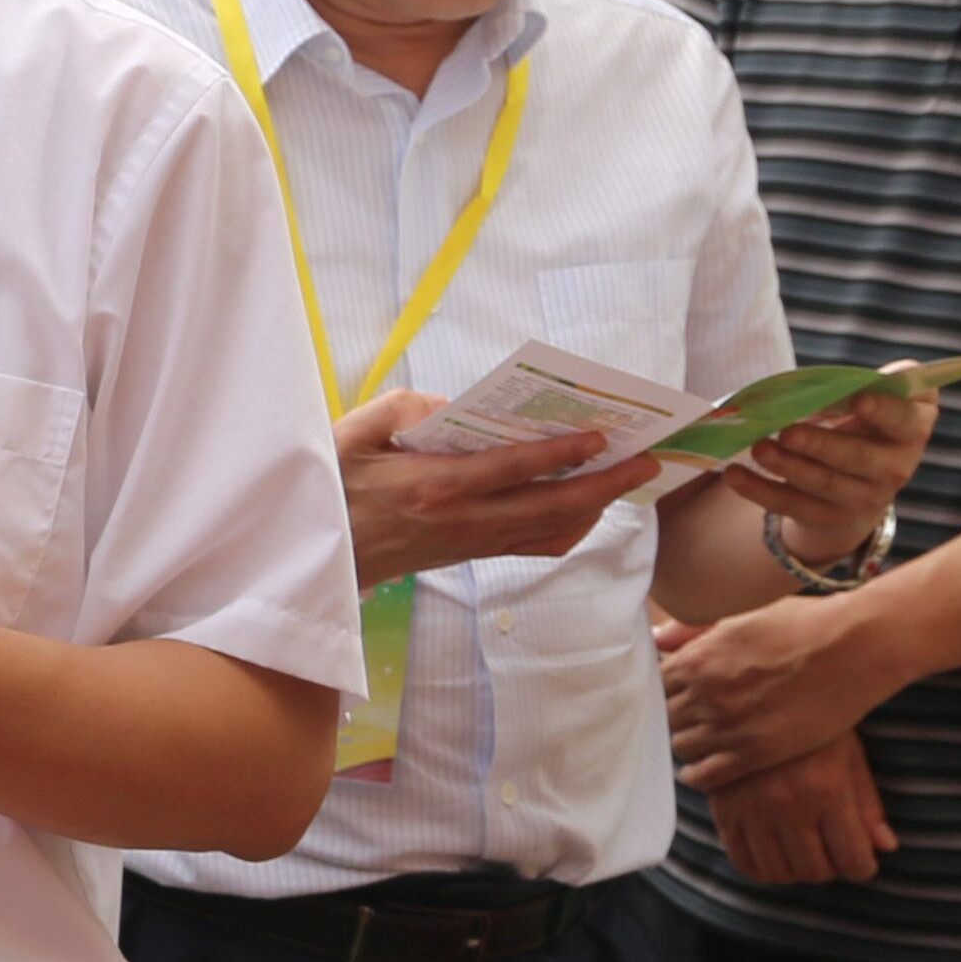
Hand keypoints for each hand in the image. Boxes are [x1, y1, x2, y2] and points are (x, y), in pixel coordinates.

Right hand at [335, 392, 645, 585]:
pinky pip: (535, 546)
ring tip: (626, 481)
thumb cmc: (331, 487)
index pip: (512, 469)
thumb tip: (457, 406)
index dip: (561, 453)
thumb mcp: (354, 432)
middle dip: (605, 485)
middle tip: (647, 463)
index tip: (601, 436)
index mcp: (433, 485)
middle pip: (550, 506)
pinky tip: (585, 509)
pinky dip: (570, 529)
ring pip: (551, 531)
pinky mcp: (470, 555)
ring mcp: (470, 543)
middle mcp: (463, 520)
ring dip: (595, 507)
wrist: (313, 554)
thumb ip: (406, 408)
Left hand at [657, 591, 909, 785]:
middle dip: (673, 718)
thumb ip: (695, 631)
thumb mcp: (742, 617)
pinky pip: (705, 775)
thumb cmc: (802, 625)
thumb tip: (658, 640)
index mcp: (697, 659)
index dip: (663, 692)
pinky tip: (704, 770)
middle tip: (687, 722)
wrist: (853, 649)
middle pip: (664, 717)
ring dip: (687, 745)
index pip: (654, 685)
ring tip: (698, 744)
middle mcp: (704, 694)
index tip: (675, 696)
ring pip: (681, 746)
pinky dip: (698, 774)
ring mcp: (728, 726)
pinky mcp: (754, 754)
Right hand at [699, 732, 893, 884]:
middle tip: (832, 852)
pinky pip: (743, 862)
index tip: (861, 860)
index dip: (862, 867)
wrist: (750, 700)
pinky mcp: (725, 812)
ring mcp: (753, 811)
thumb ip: (868, 804)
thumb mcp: (849, 755)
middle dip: (831, 868)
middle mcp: (788, 806)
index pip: (853, 860)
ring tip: (803, 852)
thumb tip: (886, 847)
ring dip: (796, 871)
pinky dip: (762, 869)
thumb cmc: (811, 727)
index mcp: (827, 791)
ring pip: (779, 873)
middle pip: (815, 871)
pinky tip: (774, 852)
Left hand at [733, 368, 935, 563]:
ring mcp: (863, 498)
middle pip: (859, 458)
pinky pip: (792, 505)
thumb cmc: (867, 420)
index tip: (859, 399)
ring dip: (787, 466)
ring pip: (824, 484)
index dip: (884, 411)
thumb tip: (839, 380)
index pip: (904, 421)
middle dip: (822, 445)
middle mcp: (896, 468)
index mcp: (911, 430)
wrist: (861, 477)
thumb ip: (872, 382)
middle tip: (787, 431)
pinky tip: (734, 474)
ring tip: (758, 447)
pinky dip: (760, 490)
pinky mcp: (828, 516)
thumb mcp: (880, 396)